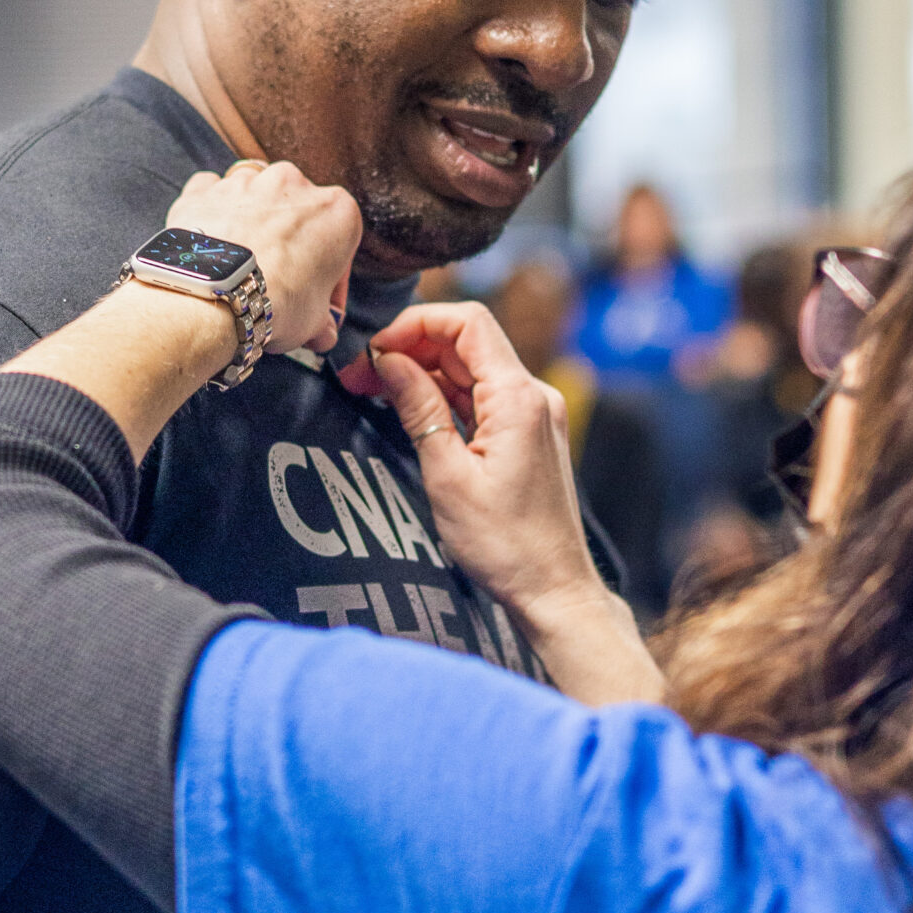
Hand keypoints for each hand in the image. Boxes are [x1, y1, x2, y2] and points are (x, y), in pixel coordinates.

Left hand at [167, 163, 360, 356]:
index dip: (329, 278)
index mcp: (336, 210)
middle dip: (290, 244)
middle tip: (279, 285)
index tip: (318, 298)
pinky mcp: (205, 189)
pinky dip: (213, 215)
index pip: (340, 244)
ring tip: (241, 268)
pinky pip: (212, 196)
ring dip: (251, 225)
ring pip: (254, 198)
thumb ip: (321, 321)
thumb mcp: (314, 322)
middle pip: (296, 215)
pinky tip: (213, 247)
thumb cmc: (274, 302)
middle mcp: (293, 184)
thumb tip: (321, 333)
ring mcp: (246, 182)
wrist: (214, 295)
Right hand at [344, 301, 592, 609]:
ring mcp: (535, 414)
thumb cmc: (504, 545)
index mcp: (519, 398)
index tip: (374, 351)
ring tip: (372, 391)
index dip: (415, 324)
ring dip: (422, 372)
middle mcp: (534, 395)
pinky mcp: (529, 433)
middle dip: (409, 349)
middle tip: (359, 376)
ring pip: (471, 369)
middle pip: (466, 343)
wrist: (553, 589)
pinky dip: (444, 395)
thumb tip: (387, 361)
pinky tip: (408, 408)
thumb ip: (418, 408)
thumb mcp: (447, 476)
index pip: (467, 322)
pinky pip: (482, 397)